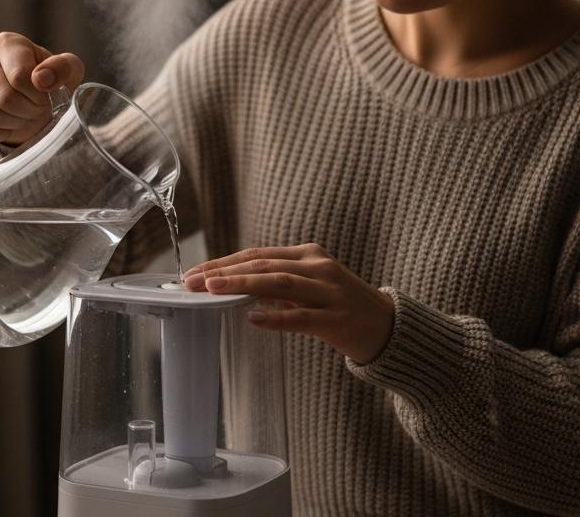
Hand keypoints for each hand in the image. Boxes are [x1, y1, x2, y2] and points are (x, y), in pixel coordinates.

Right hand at [0, 31, 85, 143]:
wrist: (37, 102)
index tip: (47, 96)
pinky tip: (8, 125)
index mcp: (8, 43)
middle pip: (5, 97)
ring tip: (25, 115)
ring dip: (14, 123)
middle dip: (29, 110)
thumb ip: (63, 68)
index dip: (38, 94)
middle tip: (38, 109)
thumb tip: (41, 78)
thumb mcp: (70, 71)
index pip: (20, 76)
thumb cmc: (52, 82)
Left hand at [182, 242, 394, 363]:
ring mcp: (329, 292)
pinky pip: (301, 317)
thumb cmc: (341, 305)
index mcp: (309, 255)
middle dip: (224, 272)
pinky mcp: (337, 320)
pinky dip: (276, 317)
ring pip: (280, 283)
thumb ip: (278, 282)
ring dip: (242, 285)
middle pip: (264, 264)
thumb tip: (234, 286)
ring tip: (213, 290)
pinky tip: (253, 318)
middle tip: (192, 282)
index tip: (194, 272)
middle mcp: (319, 267)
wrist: (387, 325)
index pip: (258, 254)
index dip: (224, 262)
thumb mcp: (311, 284)